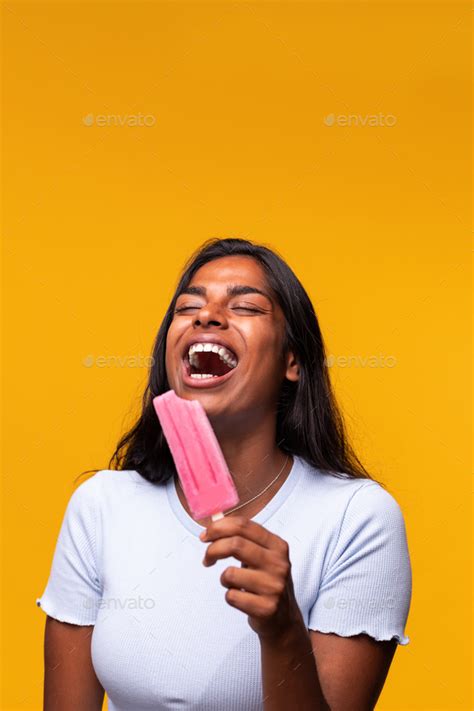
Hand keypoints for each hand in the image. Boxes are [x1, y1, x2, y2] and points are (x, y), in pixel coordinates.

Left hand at [199, 515, 302, 640]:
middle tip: (207, 558)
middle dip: (213, 550)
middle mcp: (279, 564)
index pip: (244, 526)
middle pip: (235, 544)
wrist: (284, 619)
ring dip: (224, 579)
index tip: (205, 535)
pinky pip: (231, 597)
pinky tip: (242, 599)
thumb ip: (243, 539)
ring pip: (230, 574)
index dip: (219, 527)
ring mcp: (274, 586)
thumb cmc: (266, 581)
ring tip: (233, 584)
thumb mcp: (263, 556)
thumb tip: (214, 524)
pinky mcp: (267, 608)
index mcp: (278, 546)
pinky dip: (230, 597)